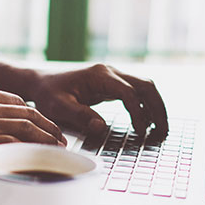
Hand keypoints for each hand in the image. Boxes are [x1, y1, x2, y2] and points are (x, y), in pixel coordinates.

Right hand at [0, 83, 64, 165]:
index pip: (18, 101)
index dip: (36, 115)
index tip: (45, 125)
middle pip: (27, 113)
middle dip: (48, 126)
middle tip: (60, 138)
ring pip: (25, 127)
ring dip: (45, 139)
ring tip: (57, 148)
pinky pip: (11, 143)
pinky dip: (29, 150)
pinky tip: (38, 157)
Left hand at [30, 64, 167, 138]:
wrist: (40, 82)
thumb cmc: (48, 93)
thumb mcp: (58, 107)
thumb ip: (80, 116)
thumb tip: (102, 128)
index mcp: (99, 75)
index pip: (128, 93)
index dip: (138, 113)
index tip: (141, 132)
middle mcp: (109, 72)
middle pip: (145, 85)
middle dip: (158, 108)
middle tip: (163, 132)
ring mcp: (112, 77)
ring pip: (144, 87)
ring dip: (155, 106)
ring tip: (160, 129)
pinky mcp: (111, 84)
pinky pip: (135, 93)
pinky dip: (145, 106)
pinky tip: (146, 123)